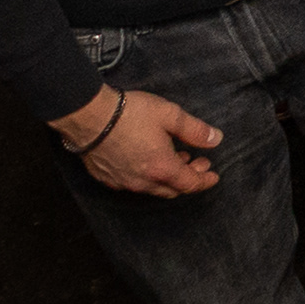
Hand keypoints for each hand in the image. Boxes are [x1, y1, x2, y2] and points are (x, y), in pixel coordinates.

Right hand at [51, 86, 223, 196]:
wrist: (89, 116)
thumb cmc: (130, 113)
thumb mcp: (169, 115)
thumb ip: (194, 130)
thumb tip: (216, 140)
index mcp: (161, 168)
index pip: (189, 184)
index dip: (205, 181)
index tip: (214, 176)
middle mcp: (142, 182)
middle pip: (172, 190)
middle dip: (188, 178)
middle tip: (197, 162)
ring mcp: (122, 182)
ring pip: (152, 188)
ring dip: (167, 177)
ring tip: (175, 158)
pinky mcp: (106, 178)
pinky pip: (133, 184)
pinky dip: (147, 177)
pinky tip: (148, 160)